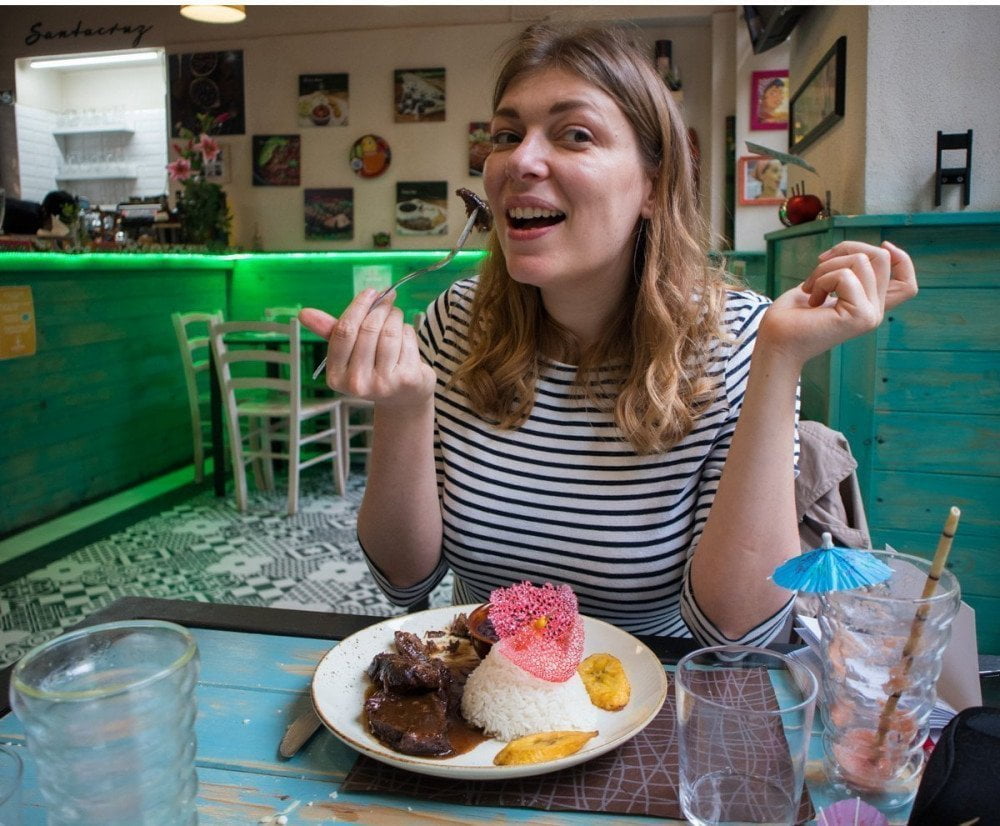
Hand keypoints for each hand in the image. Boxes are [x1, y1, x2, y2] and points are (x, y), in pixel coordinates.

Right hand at [298, 290, 434, 408]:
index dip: (359, 306)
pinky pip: (407, 340)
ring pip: (390, 332)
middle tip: (388, 298)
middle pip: (368, 329)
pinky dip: (408, 331)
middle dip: (380, 308)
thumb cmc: (372, 367)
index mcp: (336, 375)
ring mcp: (383, 383)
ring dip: (395, 316)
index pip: (344, 331)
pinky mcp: (407, 379)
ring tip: (396, 315)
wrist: (403, 397)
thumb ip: (330, 331)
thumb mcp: (349, 352)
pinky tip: (406, 337)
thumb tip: (304, 313)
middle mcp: (357, 383)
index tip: (371, 291)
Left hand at [761, 240, 917, 365]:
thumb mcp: (823, 285)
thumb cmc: (791, 315)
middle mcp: (875, 312)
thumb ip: (848, 272)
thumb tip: (867, 250)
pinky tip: (812, 299)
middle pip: (882, 258)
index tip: (884, 244)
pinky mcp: (859, 316)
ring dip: (826, 267)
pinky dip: (822, 278)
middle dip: (845, 249)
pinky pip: (845, 275)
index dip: (902, 259)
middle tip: (819, 264)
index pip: (907, 283)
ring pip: (862, 261)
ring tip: (810, 288)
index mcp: (869, 306)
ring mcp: (870, 315)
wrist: (775, 341)